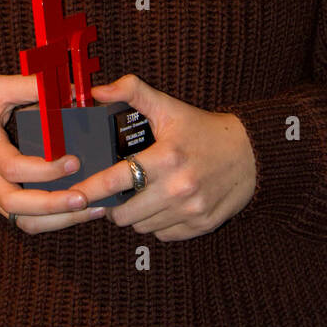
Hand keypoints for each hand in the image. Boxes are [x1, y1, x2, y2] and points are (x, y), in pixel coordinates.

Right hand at [0, 73, 106, 234]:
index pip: (13, 168)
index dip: (44, 169)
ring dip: (56, 219)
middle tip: (85, 199)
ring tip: (91, 210)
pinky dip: (47, 219)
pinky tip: (74, 212)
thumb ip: (28, 86)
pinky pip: (20, 218)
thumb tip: (67, 87)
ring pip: (21, 219)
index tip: (73, 160)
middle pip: (17, 205)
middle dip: (53, 207)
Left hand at [67, 75, 256, 241]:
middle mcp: (177, 188)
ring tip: (140, 196)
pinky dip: (157, 224)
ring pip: (141, 227)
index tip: (75, 194)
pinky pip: (163, 235)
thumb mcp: (169, 107)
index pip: (115, 180)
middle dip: (113, 205)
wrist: (251, 154)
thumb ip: (133, 92)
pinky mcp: (201, 226)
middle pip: (124, 213)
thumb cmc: (203, 129)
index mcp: (165, 157)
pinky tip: (162, 205)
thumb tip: (97, 91)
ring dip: (135, 215)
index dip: (90, 190)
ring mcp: (190, 210)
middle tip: (115, 192)